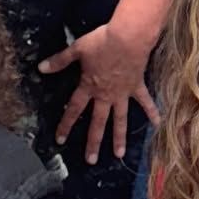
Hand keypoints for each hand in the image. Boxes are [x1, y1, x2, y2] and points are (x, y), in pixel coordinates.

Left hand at [39, 21, 158, 162]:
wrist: (128, 37)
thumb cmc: (101, 42)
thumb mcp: (77, 49)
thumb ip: (60, 60)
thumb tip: (40, 68)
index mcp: (89, 87)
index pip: (74, 109)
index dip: (66, 124)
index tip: (60, 140)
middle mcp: (105, 95)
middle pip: (97, 122)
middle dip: (93, 142)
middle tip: (90, 160)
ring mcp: (122, 93)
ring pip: (120, 119)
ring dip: (119, 137)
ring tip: (118, 155)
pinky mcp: (137, 86)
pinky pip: (145, 101)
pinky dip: (152, 111)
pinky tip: (158, 124)